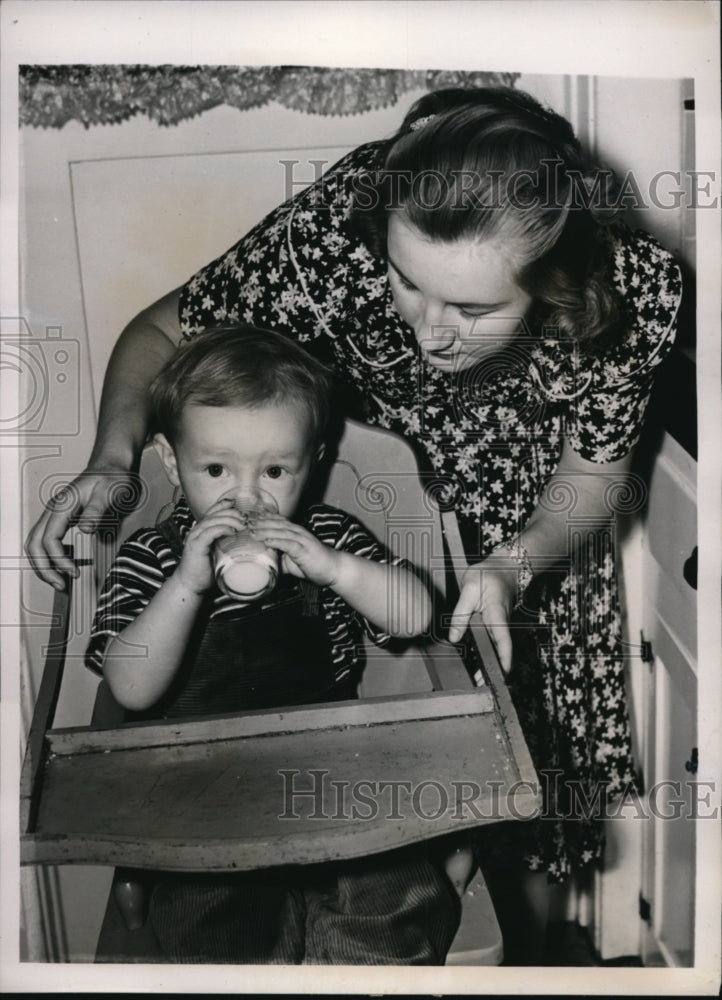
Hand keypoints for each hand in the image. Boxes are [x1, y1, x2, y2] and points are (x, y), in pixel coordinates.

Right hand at [25, 468, 140, 589]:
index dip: (58, 560)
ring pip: (36, 544)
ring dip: (44, 565)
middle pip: (34, 544)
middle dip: (44, 568)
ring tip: (60, 581)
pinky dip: (49, 557)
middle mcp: (53, 511)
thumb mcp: (110, 491)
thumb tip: (86, 529)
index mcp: (62, 505)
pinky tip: (63, 566)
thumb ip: (97, 510)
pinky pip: (46, 541)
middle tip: (61, 585)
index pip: (49, 539)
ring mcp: (55, 515)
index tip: (73, 573)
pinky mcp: (60, 520)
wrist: (111, 466)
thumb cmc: (112, 477)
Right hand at [175, 499, 247, 594]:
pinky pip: (209, 532)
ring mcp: (195, 537)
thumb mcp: (218, 554)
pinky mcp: (196, 546)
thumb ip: (226, 546)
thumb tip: (247, 544)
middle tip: (245, 517)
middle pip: (214, 514)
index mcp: (201, 531)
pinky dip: (221, 529)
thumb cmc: (205, 571)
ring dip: (229, 520)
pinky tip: (232, 531)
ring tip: (243, 524)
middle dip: (231, 512)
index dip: (224, 505)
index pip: (212, 512)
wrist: (190, 585)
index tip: (238, 505)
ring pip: (212, 521)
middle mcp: (196, 531)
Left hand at [252, 514, 339, 586]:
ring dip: (266, 530)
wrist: (334, 569)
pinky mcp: (306, 549)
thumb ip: (279, 560)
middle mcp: (298, 532)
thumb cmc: (314, 564)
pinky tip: (268, 542)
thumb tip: (264, 566)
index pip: (278, 520)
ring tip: (252, 532)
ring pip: (281, 531)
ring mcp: (303, 540)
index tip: (249, 518)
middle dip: (260, 523)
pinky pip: (290, 544)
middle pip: (277, 523)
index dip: (263, 518)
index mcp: (295, 532)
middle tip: (246, 523)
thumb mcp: (292, 562)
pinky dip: (278, 541)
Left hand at [448, 560, 516, 672]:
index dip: (504, 659)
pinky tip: (476, 664)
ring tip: (476, 680)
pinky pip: (493, 642)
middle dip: (494, 669)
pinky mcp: (496, 625)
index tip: (503, 674)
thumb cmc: (489, 574)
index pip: (503, 640)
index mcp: (497, 614)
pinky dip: (487, 654)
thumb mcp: (469, 588)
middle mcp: (502, 623)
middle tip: (481, 685)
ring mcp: (500, 625)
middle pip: (500, 650)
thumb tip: (454, 638)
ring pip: (496, 648)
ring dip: (489, 663)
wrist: (506, 566)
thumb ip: (460, 613)